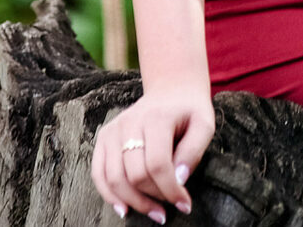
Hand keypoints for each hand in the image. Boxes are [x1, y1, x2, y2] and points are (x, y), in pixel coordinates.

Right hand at [92, 81, 215, 222]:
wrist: (171, 90)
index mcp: (156, 118)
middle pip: (135, 174)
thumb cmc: (189, 111)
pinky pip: (98, 173)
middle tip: (170, 206)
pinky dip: (108, 195)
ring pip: (114, 178)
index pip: (158, 164)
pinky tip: (124, 208)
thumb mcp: (204, 125)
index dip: (171, 190)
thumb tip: (179, 179)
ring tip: (154, 212)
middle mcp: (129, 122)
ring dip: (134, 202)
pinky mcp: (104, 137)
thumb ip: (194, 151)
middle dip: (155, 197)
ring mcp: (113, 130)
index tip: (185, 205)